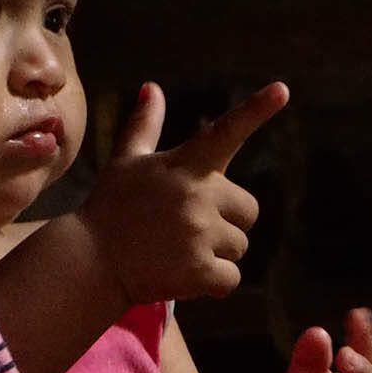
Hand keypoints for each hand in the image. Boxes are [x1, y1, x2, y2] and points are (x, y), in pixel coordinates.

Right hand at [76, 81, 287, 305]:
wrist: (89, 262)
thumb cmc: (110, 209)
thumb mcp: (125, 163)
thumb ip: (145, 126)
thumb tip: (152, 87)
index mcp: (184, 165)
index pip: (225, 131)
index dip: (256, 109)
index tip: (282, 90)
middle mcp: (196, 194)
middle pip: (248, 209)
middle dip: (227, 222)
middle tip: (187, 230)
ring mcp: (199, 232)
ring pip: (239, 246)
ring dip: (216, 254)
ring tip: (177, 252)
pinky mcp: (198, 270)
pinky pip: (230, 279)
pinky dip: (214, 284)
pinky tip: (184, 277)